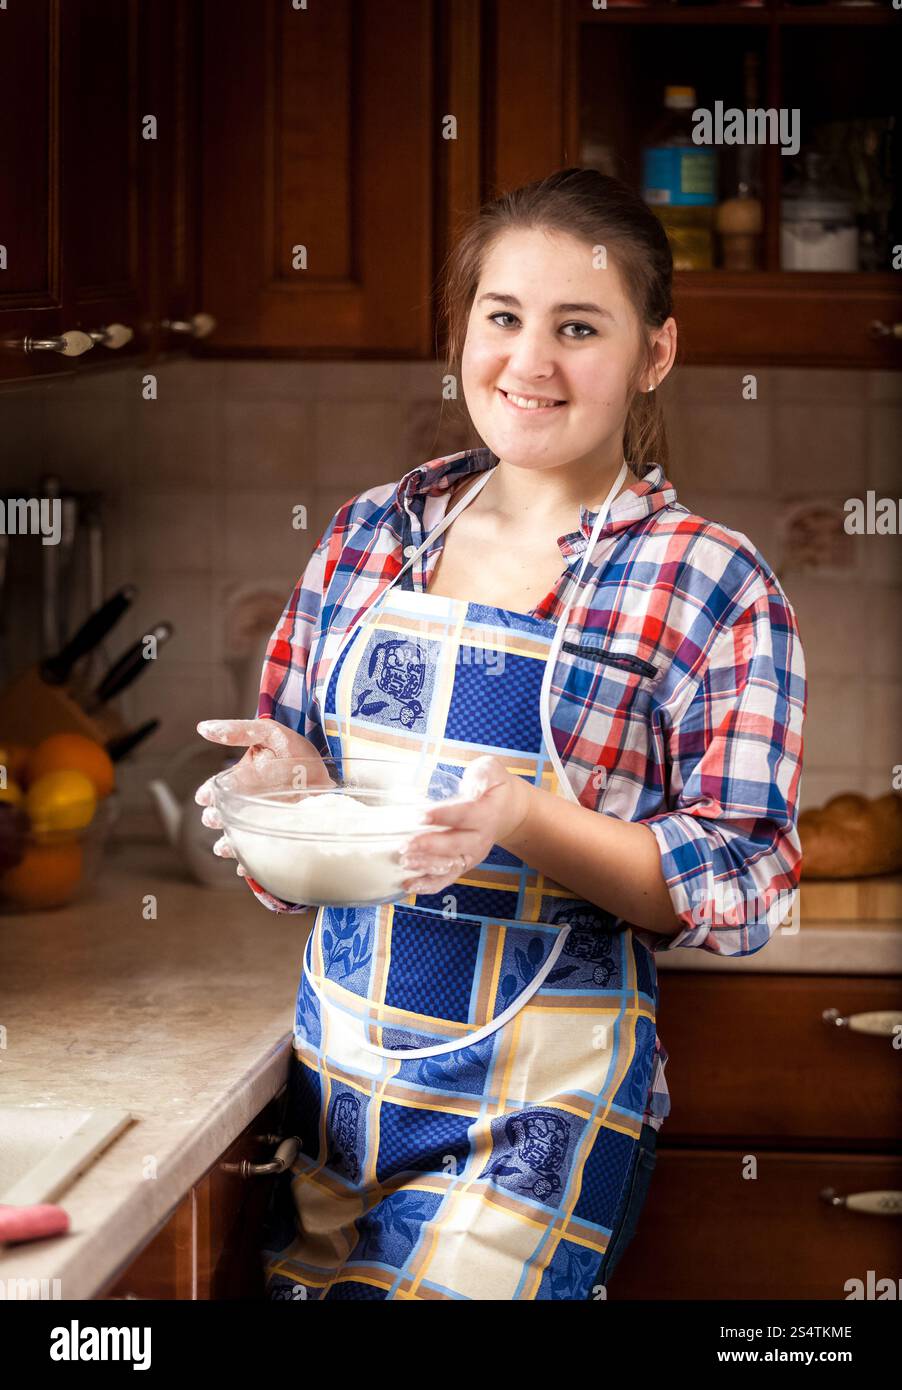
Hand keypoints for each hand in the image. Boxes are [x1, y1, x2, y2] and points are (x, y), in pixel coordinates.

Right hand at [195, 717, 329, 871]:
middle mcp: (248, 803)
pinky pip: (262, 852)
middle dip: (216, 819)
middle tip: (214, 819)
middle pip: (224, 816)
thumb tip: (203, 728)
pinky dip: (251, 862)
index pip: (217, 789)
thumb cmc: (293, 748)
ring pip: (238, 836)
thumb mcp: (268, 733)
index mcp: (240, 780)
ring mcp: (263, 820)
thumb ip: (239, 731)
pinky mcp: (280, 834)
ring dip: (228, 844)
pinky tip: (245, 865)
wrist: (328, 767)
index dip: (208, 794)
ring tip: (224, 847)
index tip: (204, 797)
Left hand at [398, 754, 531, 897]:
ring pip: (450, 865)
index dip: (443, 816)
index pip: (465, 815)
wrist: (507, 810)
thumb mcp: (491, 771)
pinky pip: (447, 878)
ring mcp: (472, 854)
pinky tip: (409, 885)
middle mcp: (481, 838)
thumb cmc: (492, 786)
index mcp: (487, 813)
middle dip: (429, 846)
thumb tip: (472, 788)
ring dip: (426, 866)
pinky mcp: (463, 864)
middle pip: (455, 845)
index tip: (420, 815)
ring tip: (405, 862)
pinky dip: (429, 884)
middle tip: (405, 845)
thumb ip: (481, 776)